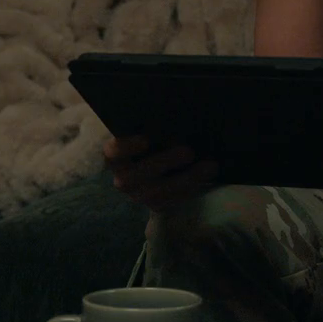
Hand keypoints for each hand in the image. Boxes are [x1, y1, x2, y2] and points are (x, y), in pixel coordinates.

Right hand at [103, 134, 219, 211]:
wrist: (163, 168)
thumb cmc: (156, 140)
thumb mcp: (152, 133)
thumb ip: (156, 128)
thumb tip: (177, 117)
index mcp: (115, 155)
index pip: (113, 151)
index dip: (126, 146)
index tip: (146, 139)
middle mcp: (122, 177)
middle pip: (137, 175)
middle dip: (164, 162)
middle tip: (189, 152)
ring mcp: (138, 194)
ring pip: (157, 192)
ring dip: (186, 179)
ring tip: (209, 166)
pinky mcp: (156, 205)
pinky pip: (171, 202)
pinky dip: (191, 189)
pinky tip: (208, 176)